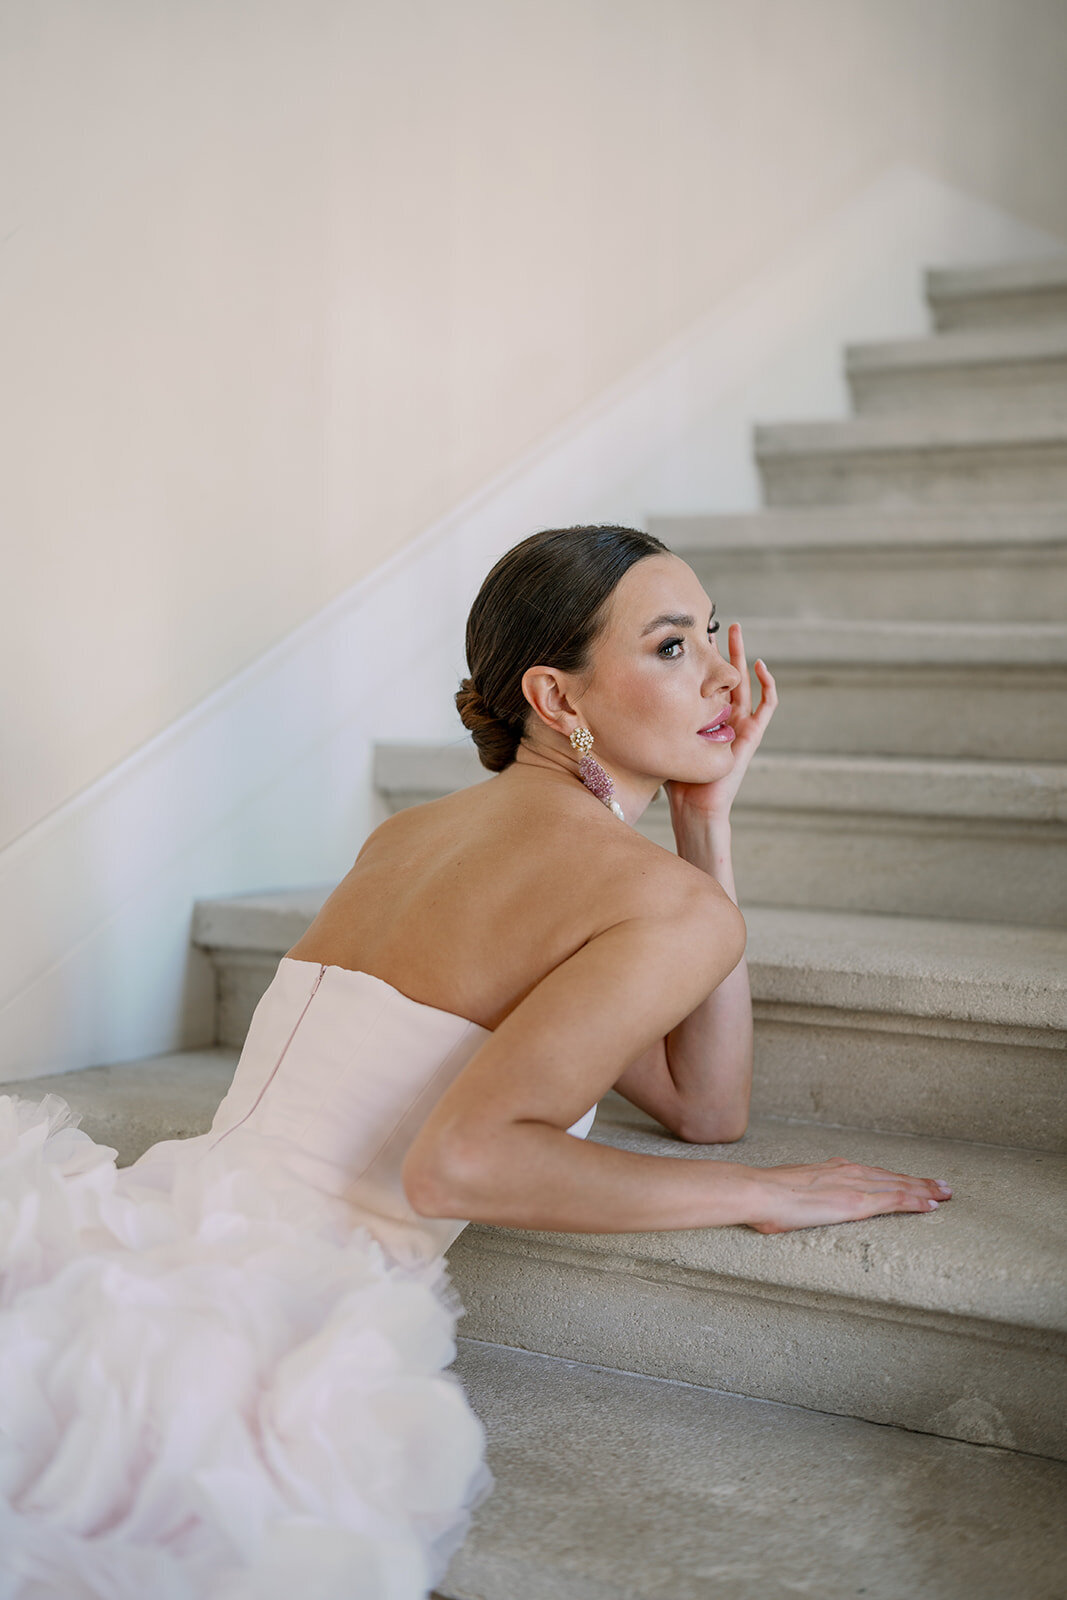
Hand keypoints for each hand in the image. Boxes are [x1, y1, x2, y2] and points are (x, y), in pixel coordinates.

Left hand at [664, 622, 777, 826]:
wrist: (693, 806)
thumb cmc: (674, 778)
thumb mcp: (660, 737)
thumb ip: (650, 718)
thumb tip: (622, 694)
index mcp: (704, 717)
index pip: (703, 680)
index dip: (699, 658)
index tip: (688, 636)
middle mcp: (723, 718)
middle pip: (724, 675)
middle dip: (721, 649)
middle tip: (714, 622)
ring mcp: (739, 725)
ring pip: (744, 682)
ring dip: (740, 655)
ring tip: (735, 630)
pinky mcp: (751, 736)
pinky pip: (766, 707)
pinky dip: (767, 685)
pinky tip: (759, 665)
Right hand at [743, 1156, 952, 1233]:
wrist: (759, 1192)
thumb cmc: (764, 1196)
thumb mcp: (788, 1190)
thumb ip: (802, 1195)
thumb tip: (796, 1204)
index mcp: (832, 1170)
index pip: (873, 1174)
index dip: (895, 1179)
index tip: (912, 1181)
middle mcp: (848, 1172)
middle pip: (892, 1177)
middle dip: (919, 1182)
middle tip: (943, 1186)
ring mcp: (854, 1186)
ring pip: (899, 1187)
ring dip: (925, 1190)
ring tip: (946, 1194)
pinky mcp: (857, 1202)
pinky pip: (894, 1201)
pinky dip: (916, 1202)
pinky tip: (932, 1206)